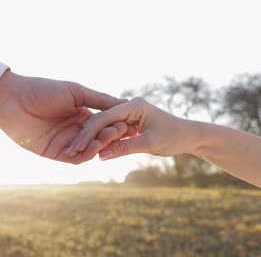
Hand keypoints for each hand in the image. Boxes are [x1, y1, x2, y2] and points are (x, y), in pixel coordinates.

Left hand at [0, 71, 129, 163]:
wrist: (14, 98)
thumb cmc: (43, 90)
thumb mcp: (76, 92)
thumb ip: (99, 100)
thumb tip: (124, 102)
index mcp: (80, 115)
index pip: (104, 124)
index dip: (116, 124)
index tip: (130, 122)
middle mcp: (74, 130)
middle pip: (99, 138)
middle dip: (111, 135)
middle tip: (122, 130)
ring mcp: (65, 142)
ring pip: (89, 149)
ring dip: (101, 144)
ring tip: (110, 136)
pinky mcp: (54, 153)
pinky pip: (75, 158)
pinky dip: (86, 154)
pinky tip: (94, 146)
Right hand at [66, 97, 197, 159]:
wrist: (190, 136)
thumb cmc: (174, 137)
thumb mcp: (150, 144)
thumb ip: (125, 148)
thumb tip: (101, 156)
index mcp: (133, 105)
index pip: (105, 117)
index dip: (89, 133)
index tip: (76, 147)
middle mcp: (128, 106)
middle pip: (101, 120)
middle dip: (86, 136)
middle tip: (71, 150)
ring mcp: (128, 113)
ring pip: (104, 126)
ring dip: (93, 139)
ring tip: (77, 152)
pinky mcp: (128, 122)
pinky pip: (111, 131)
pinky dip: (103, 141)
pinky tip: (92, 151)